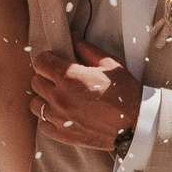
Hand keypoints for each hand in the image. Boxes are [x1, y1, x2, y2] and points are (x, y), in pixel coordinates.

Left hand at [28, 44, 143, 151]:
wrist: (136, 125)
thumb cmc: (126, 93)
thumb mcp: (109, 64)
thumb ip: (86, 48)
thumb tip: (71, 36)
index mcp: (70, 77)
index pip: (39, 62)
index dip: (46, 58)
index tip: (54, 60)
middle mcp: (60, 98)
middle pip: (35, 82)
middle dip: (45, 77)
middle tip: (59, 78)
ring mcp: (60, 119)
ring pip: (35, 104)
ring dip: (44, 98)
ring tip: (59, 97)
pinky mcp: (63, 135)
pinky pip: (43, 124)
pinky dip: (49, 118)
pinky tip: (62, 114)